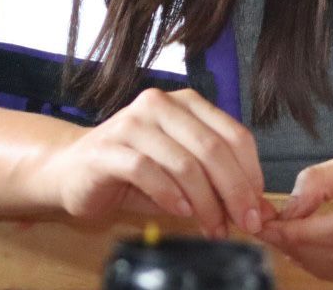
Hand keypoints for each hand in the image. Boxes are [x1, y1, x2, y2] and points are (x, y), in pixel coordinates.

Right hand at [30, 87, 274, 237]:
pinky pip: (147, 170)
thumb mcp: (182, 174)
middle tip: (245, 224)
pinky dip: (169, 195)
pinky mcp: (109, 148)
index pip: (234, 134)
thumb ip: (218, 184)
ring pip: (184, 162)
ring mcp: (133, 123)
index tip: (258, 207)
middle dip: (235, 191)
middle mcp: (161, 104)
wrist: (72, 170)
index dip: (251, 173)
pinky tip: (180, 213)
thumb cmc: (133, 171)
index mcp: (187, 103)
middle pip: (213, 148)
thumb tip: (261, 209)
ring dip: (205, 202)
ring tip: (213, 228)